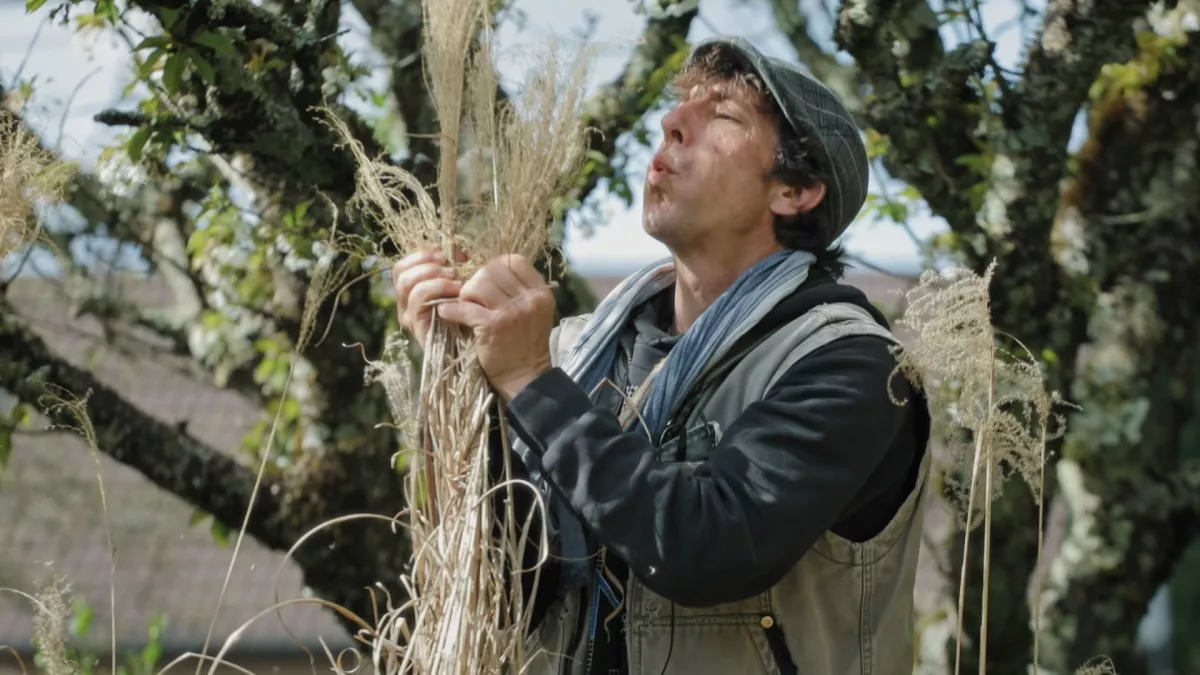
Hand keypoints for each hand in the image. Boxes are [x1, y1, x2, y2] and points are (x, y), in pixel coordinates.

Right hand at [391, 249, 461, 350]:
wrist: (479, 348)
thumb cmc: (471, 314)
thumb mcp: (462, 284)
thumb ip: (456, 267)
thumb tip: (457, 250)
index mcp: (412, 293)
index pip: (402, 267)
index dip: (420, 256)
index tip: (443, 253)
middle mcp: (406, 305)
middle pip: (401, 273)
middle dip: (426, 264)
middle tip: (451, 267)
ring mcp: (410, 317)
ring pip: (407, 284)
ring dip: (433, 276)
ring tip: (456, 280)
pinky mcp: (418, 327)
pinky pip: (419, 299)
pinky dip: (437, 288)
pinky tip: (457, 291)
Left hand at [435, 254, 555, 400]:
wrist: (525, 377)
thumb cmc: (524, 342)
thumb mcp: (531, 310)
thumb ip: (515, 288)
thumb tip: (482, 264)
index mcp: (540, 292)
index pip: (514, 261)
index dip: (495, 265)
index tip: (486, 280)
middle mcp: (530, 298)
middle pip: (492, 269)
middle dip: (476, 281)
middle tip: (471, 297)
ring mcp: (513, 312)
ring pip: (478, 284)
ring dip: (465, 294)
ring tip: (465, 307)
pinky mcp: (494, 326)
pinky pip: (465, 307)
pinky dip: (452, 310)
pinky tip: (447, 313)